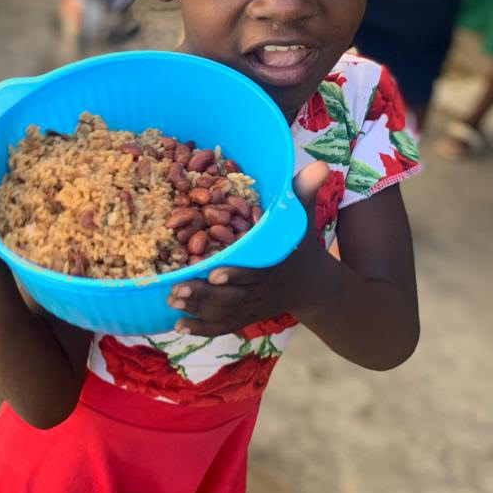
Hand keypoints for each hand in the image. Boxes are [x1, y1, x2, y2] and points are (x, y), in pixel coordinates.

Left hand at [166, 161, 331, 336]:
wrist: (316, 288)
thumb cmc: (303, 246)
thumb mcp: (304, 219)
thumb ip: (303, 193)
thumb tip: (320, 163)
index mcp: (276, 267)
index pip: (256, 274)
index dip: (237, 275)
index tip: (214, 272)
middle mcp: (262, 291)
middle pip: (233, 297)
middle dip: (205, 295)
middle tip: (176, 288)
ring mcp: (252, 307)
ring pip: (224, 312)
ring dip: (198, 310)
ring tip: (172, 301)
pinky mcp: (245, 316)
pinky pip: (222, 326)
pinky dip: (201, 328)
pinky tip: (178, 326)